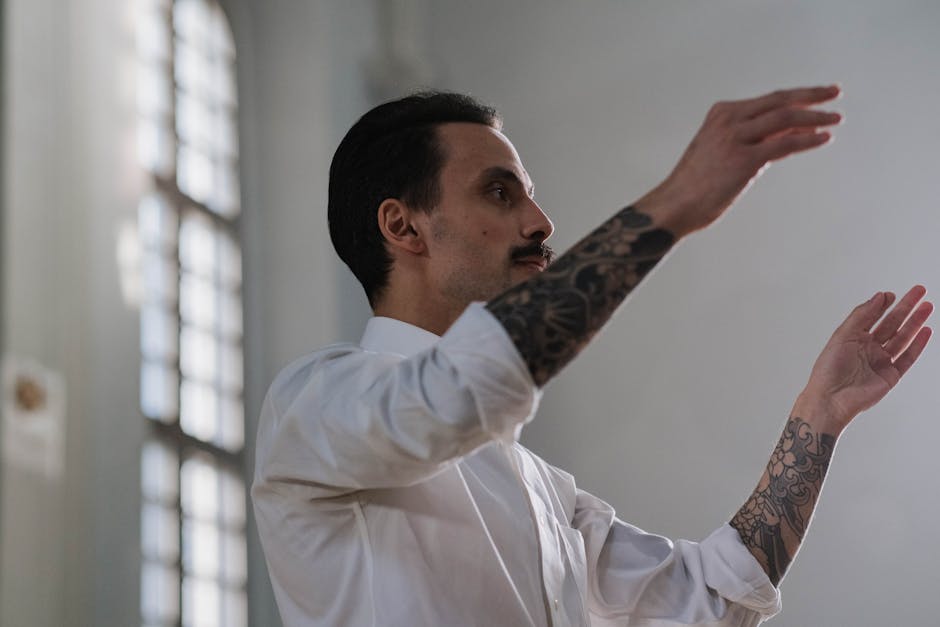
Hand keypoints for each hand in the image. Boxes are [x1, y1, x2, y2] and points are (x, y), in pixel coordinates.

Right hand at [645, 85, 841, 236]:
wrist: (675, 204)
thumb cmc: (697, 184)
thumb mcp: (723, 151)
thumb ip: (754, 139)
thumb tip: (789, 132)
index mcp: (721, 114)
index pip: (769, 100)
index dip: (797, 96)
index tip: (818, 95)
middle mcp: (729, 120)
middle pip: (779, 101)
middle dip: (811, 95)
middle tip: (835, 92)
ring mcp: (736, 138)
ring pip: (784, 118)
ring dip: (814, 117)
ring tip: (835, 118)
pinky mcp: (743, 159)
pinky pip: (783, 143)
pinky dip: (807, 139)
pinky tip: (823, 138)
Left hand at [800, 285, 932, 432]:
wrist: (832, 398)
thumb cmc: (829, 369)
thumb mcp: (843, 335)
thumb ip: (862, 315)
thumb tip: (879, 297)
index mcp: (853, 339)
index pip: (872, 317)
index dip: (882, 305)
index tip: (892, 294)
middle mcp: (868, 349)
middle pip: (891, 324)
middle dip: (905, 307)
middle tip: (919, 292)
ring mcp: (880, 362)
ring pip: (902, 338)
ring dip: (915, 322)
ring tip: (927, 306)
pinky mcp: (891, 375)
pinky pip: (907, 357)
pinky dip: (917, 344)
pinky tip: (925, 331)